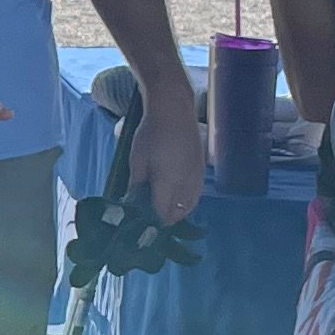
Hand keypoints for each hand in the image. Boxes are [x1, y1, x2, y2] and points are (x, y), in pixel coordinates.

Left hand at [130, 95, 206, 224]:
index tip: (142, 224)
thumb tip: (132, 203)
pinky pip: (196, 194)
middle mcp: (186, 184)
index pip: (162, 213)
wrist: (174, 110)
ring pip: (190, 206)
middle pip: (178, 213)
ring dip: (178, 212)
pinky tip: (177, 197)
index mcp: (168, 182)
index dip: (152, 221)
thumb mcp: (137, 160)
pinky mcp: (202, 169)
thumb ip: (136, 185)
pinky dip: (187, 202)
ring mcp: (197, 177)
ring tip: (164, 210)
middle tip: (151, 217)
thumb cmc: (150, 133)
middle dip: (165, 219)